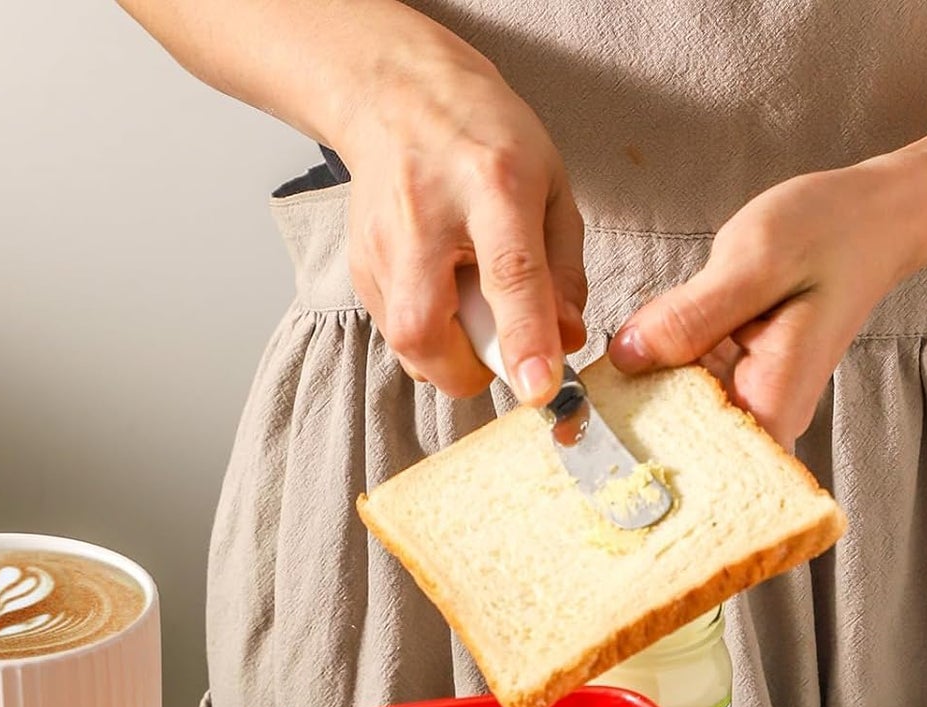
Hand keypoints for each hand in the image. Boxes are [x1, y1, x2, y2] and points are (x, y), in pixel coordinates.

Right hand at [336, 47, 585, 405]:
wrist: (399, 98)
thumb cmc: (484, 139)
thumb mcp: (549, 185)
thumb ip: (563, 270)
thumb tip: (565, 342)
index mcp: (491, 185)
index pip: (508, 276)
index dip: (523, 340)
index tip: (538, 388)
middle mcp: (425, 219)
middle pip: (427, 331)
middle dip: (468, 368)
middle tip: (497, 343)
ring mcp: (382, 248)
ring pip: (409, 346)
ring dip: (450, 352)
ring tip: (468, 303)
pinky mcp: (361, 270)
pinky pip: (398, 336)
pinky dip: (430, 334)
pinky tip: (442, 291)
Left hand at [608, 161, 916, 445]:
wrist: (871, 216)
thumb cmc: (830, 233)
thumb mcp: (755, 261)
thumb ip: (691, 316)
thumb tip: (627, 356)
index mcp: (770, 403)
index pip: (704, 475)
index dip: (645, 473)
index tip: (592, 460)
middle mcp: (759, 416)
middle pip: (680, 454)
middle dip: (625, 441)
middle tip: (571, 423)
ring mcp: (743, 400)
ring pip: (672, 422)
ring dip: (631, 407)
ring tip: (582, 401)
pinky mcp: (729, 378)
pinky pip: (679, 390)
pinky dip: (651, 376)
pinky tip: (623, 361)